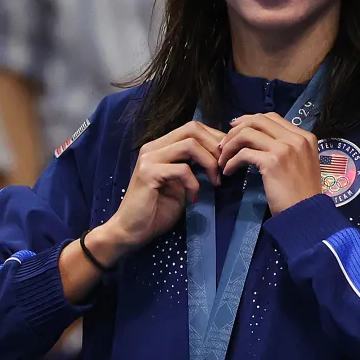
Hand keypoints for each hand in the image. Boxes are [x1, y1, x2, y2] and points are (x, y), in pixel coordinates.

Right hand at [100, 121, 224, 252]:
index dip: (215, 139)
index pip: (193, 128)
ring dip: (209, 163)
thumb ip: (195, 168)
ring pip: (190, 145)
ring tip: (215, 182)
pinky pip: (182, 169)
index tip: (228, 158)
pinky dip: (194, 183)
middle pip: (193, 129)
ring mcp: (149, 158)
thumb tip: (220, 158)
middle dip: (216, 147)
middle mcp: (153, 147)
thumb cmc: (156, 211)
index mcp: (161, 147)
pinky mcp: (149, 173)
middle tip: (225, 168)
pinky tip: (193, 197)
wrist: (131, 231)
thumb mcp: (182, 185)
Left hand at [217, 113, 321, 213]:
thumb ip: (287, 149)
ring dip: (230, 145)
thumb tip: (260, 140)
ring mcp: (285, 149)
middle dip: (236, 130)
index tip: (236, 130)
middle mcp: (296, 138)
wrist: (307, 214)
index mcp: (304, 137)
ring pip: (247, 133)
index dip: (250, 121)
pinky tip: (228, 171)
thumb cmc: (302, 195)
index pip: (272, 117)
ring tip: (223, 159)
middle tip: (224, 143)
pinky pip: (243, 153)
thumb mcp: (302, 164)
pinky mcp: (272, 162)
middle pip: (258, 120)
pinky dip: (231, 161)